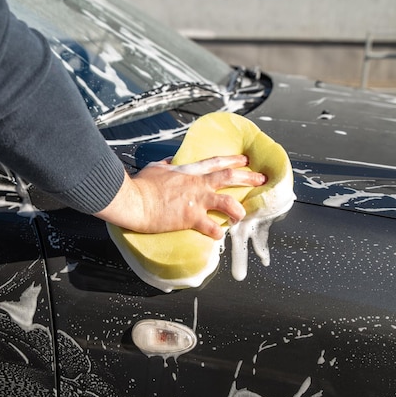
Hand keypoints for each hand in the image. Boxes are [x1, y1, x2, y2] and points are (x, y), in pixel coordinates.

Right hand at [94, 155, 265, 238]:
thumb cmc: (141, 185)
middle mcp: (197, 185)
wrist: (134, 200)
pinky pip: (212, 228)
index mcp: (188, 172)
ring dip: (239, 210)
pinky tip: (220, 236)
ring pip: (228, 203)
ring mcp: (196, 201)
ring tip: (243, 215)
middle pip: (229, 178)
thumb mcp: (155, 168)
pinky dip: (218, 233)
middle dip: (248, 178)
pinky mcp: (191, 218)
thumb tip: (168, 161)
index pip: (216, 162)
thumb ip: (166, 164)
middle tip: (261, 180)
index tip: (245, 160)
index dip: (233, 160)